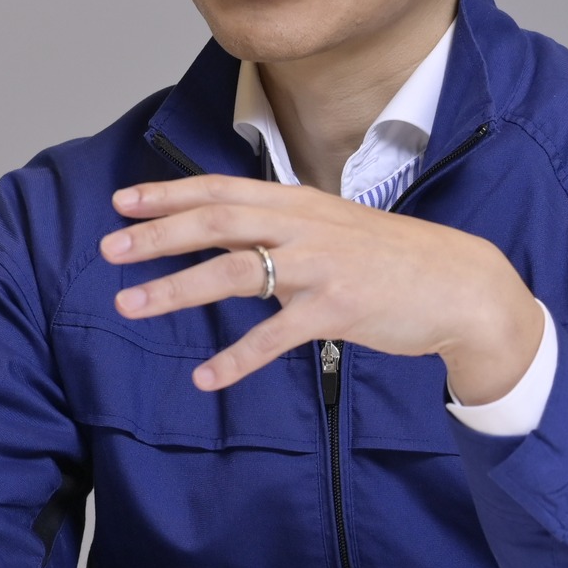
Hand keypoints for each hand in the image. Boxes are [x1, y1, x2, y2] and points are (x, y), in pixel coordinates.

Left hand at [99, 176, 542, 400]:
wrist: (458, 285)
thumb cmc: (391, 259)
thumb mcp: (332, 227)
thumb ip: (280, 227)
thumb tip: (225, 230)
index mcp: (298, 202)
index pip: (220, 190)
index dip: (168, 194)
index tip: (122, 201)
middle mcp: (302, 226)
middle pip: (214, 222)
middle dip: (156, 235)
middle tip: (108, 249)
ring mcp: (318, 266)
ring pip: (231, 272)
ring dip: (175, 289)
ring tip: (129, 304)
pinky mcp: (336, 309)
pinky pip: (274, 336)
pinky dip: (236, 359)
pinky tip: (205, 378)